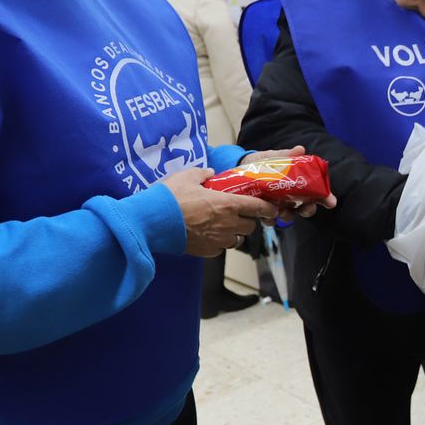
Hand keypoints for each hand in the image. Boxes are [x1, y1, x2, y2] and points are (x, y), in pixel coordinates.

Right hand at [158, 167, 278, 257]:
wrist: (153, 222)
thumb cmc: (171, 197)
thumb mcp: (188, 176)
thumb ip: (204, 174)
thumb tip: (211, 173)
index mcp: (228, 204)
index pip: (258, 208)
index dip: (268, 209)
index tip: (272, 209)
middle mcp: (228, 224)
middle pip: (249, 227)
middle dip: (247, 221)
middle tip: (237, 215)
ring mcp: (218, 240)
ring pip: (237, 240)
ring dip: (234, 234)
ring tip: (222, 226)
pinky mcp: (207, 251)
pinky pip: (221, 249)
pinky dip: (219, 243)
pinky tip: (208, 236)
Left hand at [238, 145, 337, 221]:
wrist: (240, 167)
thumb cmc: (261, 162)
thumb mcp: (274, 157)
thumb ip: (287, 155)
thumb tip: (300, 149)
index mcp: (298, 185)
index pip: (316, 193)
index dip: (325, 198)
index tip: (331, 202)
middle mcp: (290, 197)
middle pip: (305, 208)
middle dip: (308, 210)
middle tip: (306, 209)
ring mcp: (278, 205)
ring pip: (289, 215)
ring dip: (288, 216)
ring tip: (282, 212)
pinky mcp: (263, 210)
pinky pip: (270, 219)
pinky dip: (270, 220)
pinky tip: (267, 217)